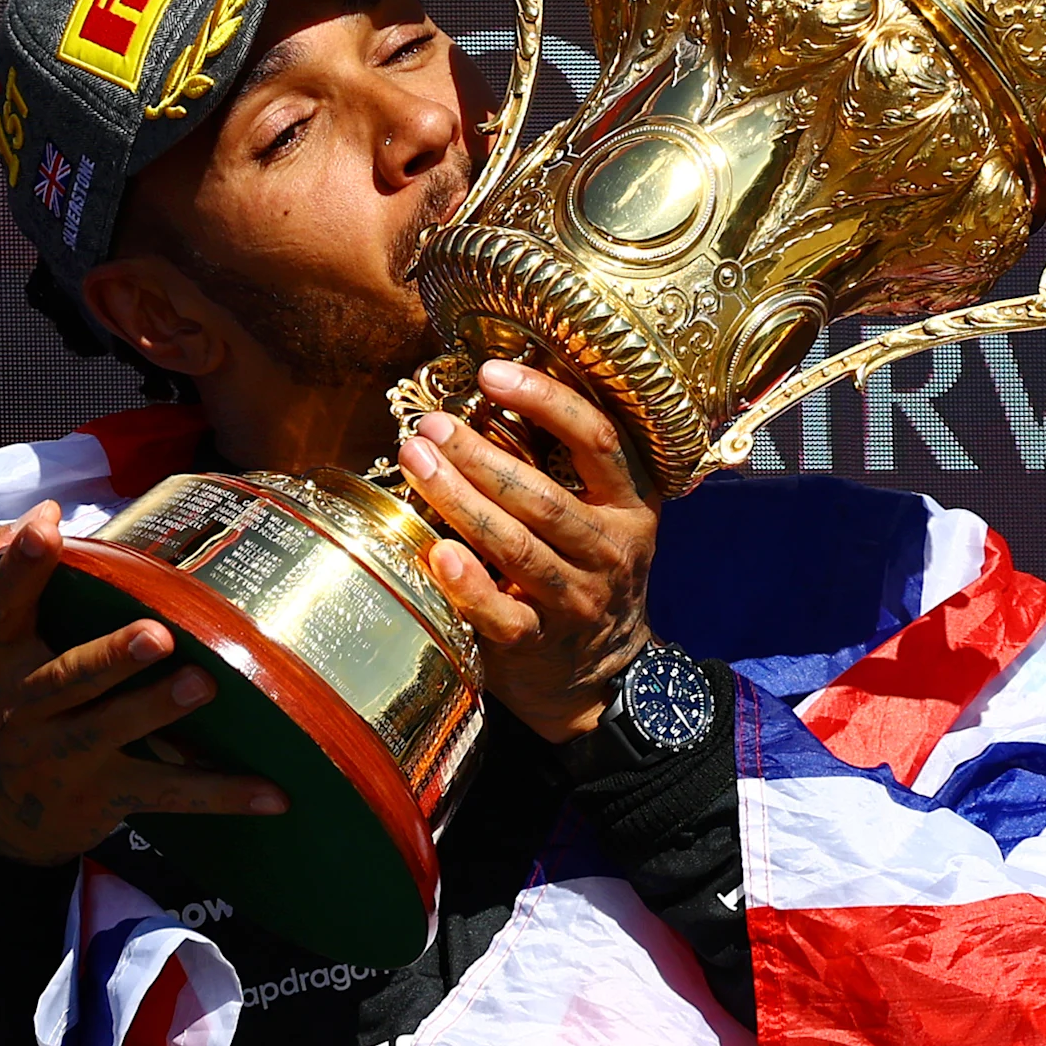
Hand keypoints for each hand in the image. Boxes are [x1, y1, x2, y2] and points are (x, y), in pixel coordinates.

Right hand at [0, 502, 287, 865]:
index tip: (49, 524)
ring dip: (158, 711)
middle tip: (156, 635)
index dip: (24, 565)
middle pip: (69, 678)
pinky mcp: (105, 794)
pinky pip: (166, 795)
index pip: (4, 604)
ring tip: (201, 686)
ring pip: (114, 731)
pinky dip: (221, 795)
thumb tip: (30, 519)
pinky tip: (274, 794)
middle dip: (110, 658)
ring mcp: (66, 754)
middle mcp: (26, 705)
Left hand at [395, 359, 659, 743]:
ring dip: (461, 502)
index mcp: (629, 505)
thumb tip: (491, 395)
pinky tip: (436, 553)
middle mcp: (610, 550)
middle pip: (542, 497)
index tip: (492, 372)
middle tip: (431, 426)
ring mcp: (577, 601)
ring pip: (518, 547)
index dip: (547, 401)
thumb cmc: (588, 572)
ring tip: (416, 462)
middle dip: (479, 456)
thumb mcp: (599, 515)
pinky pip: (502, 615)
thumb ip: (556, 464)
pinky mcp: (540, 643)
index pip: (598, 440)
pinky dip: (468, 585)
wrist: (606, 673)